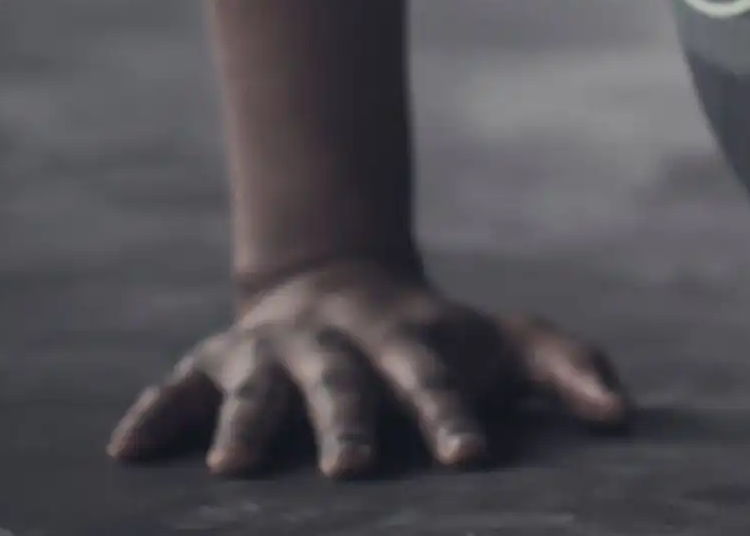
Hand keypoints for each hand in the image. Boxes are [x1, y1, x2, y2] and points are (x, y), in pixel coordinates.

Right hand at [105, 260, 628, 478]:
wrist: (340, 279)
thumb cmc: (438, 338)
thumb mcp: (507, 344)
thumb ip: (568, 370)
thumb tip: (625, 418)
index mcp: (409, 344)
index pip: (435, 384)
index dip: (452, 418)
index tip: (471, 458)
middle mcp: (338, 344)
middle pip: (343, 386)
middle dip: (347, 424)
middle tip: (351, 471)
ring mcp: (273, 351)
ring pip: (257, 386)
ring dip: (244, 423)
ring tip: (229, 471)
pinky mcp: (217, 361)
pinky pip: (177, 388)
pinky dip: (152, 415)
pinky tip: (125, 452)